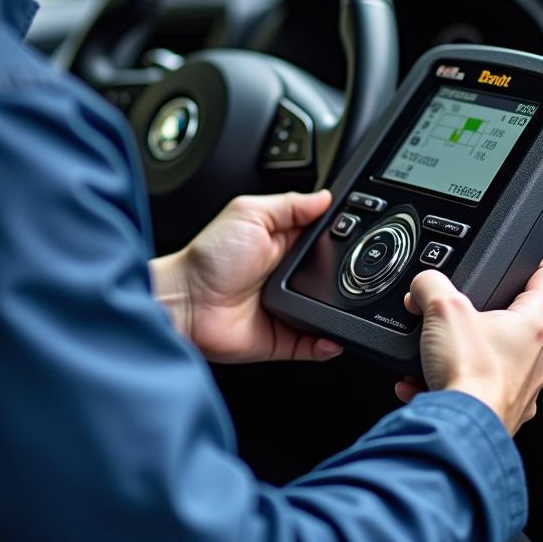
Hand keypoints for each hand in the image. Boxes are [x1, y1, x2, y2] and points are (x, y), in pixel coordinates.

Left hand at [150, 192, 343, 363]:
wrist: (186, 301)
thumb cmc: (208, 257)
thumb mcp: (249, 214)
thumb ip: (289, 205)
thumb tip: (324, 196)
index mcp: (281, 242)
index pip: (322, 238)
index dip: (339, 235)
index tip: (357, 233)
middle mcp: (286, 276)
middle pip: (330, 274)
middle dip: (344, 273)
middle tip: (352, 270)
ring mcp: (286, 308)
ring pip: (328, 311)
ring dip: (339, 309)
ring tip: (347, 304)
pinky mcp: (282, 338)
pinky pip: (313, 345)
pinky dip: (327, 344)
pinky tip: (333, 337)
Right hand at [399, 261, 542, 435]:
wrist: (460, 430)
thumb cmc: (468, 374)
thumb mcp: (442, 307)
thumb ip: (431, 284)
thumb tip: (422, 285)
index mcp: (531, 326)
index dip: (537, 265)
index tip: (528, 261)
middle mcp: (534, 360)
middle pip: (513, 325)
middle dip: (480, 318)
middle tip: (454, 315)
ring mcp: (520, 390)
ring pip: (491, 361)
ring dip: (460, 356)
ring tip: (431, 355)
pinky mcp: (501, 414)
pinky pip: (473, 391)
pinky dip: (447, 385)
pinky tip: (420, 383)